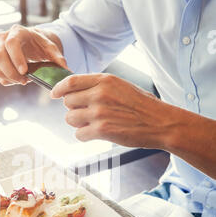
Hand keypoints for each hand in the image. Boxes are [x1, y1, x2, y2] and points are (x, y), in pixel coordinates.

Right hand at [0, 25, 67, 85]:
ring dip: (10, 78)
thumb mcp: (51, 47)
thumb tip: (66, 69)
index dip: (16, 58)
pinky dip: (7, 80)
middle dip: (11, 72)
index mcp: (17, 32)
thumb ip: (58, 57)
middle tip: (24, 81)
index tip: (25, 72)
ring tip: (23, 80)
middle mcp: (3, 38)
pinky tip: (18, 80)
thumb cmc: (41, 44)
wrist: (32, 42)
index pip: (11, 44)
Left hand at [51, 73, 177, 148]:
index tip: (54, 94)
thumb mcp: (121, 86)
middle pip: (68, 102)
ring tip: (93, 124)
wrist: (160, 123)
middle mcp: (99, 94)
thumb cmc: (143, 106)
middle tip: (86, 114)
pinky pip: (79, 134)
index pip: (71, 82)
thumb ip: (99, 86)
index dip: (59, 88)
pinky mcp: (101, 130)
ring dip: (78, 123)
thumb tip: (76, 91)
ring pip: (70, 119)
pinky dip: (85, 136)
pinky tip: (97, 134)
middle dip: (74, 109)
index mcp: (105, 80)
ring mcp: (99, 112)